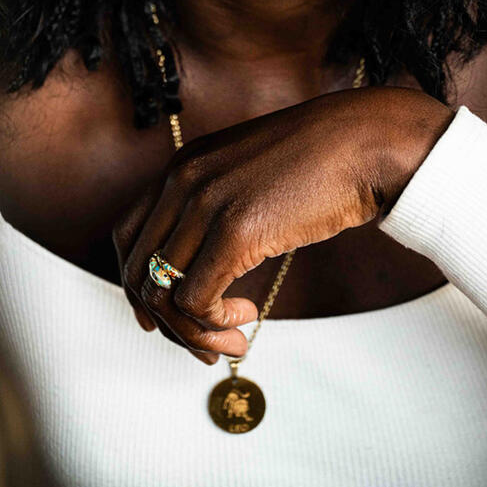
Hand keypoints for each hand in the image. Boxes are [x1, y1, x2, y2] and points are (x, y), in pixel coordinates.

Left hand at [113, 86, 453, 362]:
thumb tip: (203, 264)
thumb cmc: (316, 163)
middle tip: (203, 343)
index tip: (163, 315)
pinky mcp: (236, 231)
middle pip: (138, 270)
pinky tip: (246, 317)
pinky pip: (196, 300)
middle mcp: (182, 181)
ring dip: (193, 331)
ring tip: (232, 337)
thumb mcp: (245, 175)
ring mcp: (206, 204)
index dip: (136, 285)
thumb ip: (216, 207)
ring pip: (163, 292)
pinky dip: (214, 324)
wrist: (361, 143)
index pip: (126, 236)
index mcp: (181, 167)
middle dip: (165, 320)